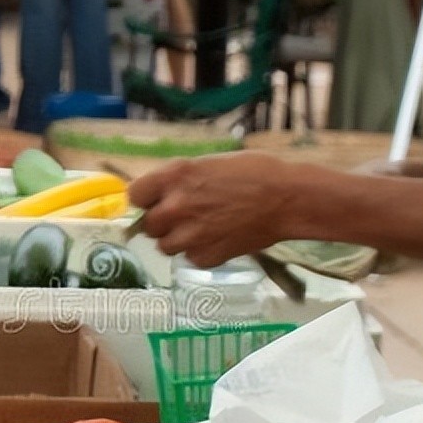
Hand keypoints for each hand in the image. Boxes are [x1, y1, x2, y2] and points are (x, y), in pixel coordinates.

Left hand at [129, 152, 293, 267]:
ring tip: (204, 228)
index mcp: (175, 177)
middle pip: (148, 225)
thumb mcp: (207, 164)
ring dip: (178, 239)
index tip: (155, 200)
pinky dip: (200, 252)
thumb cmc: (253, 172)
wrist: (287, 199)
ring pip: (165, 246)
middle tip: (186, 216)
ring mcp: (189, 236)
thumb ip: (178, 181)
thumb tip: (157, 196)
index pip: (134, 195)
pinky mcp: (205, 257)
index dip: (146, 199)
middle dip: (163, 222)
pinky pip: (190, 258)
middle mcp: (175, 207)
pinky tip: (219, 238)